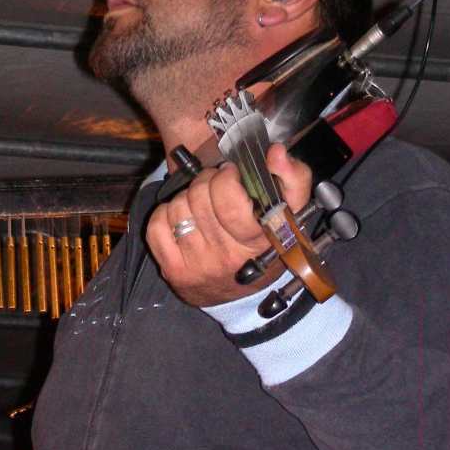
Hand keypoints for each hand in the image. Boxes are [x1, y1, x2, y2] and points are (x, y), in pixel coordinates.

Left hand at [146, 143, 312, 306]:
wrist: (245, 296)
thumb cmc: (267, 244)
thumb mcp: (291, 213)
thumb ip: (293, 177)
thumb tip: (276, 152)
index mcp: (259, 240)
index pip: (229, 199)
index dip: (226, 178)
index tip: (232, 175)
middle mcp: (228, 256)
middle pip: (200, 196)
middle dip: (206, 182)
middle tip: (215, 187)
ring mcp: (198, 266)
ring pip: (178, 207)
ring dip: (188, 199)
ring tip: (202, 207)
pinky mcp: (174, 271)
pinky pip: (157, 225)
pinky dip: (166, 215)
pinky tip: (183, 221)